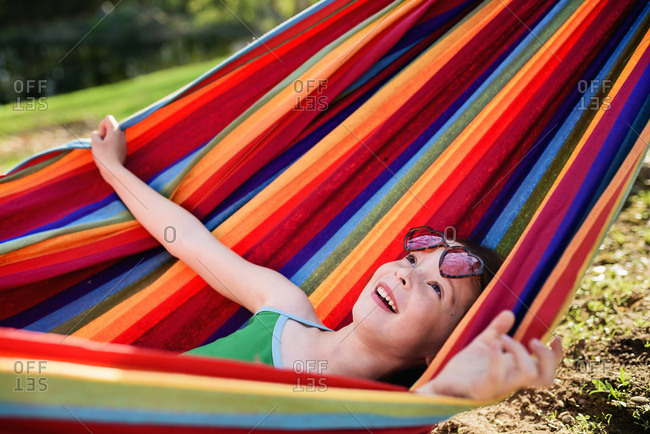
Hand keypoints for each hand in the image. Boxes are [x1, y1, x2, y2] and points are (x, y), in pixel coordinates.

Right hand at [90, 115, 126, 171]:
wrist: (113, 170)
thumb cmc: (103, 156)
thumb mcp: (95, 142)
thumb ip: (95, 134)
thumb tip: (98, 135)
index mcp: (116, 130)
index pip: (108, 118)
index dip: (101, 126)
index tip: (101, 136)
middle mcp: (122, 134)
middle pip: (111, 126)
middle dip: (104, 132)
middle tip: (102, 143)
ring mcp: (124, 142)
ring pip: (113, 135)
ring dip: (106, 140)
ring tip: (104, 149)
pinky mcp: (123, 150)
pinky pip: (115, 143)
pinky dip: (110, 146)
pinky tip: (107, 154)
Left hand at [416, 310, 561, 399]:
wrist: (443, 383)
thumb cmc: (466, 367)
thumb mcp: (483, 343)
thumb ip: (496, 329)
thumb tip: (510, 313)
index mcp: (515, 371)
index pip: (547, 370)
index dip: (557, 355)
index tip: (555, 336)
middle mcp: (512, 380)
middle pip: (546, 378)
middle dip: (547, 357)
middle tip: (532, 340)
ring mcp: (498, 386)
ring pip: (527, 375)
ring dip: (520, 351)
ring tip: (503, 339)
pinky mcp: (481, 388)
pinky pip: (497, 376)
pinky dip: (497, 357)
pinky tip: (492, 343)